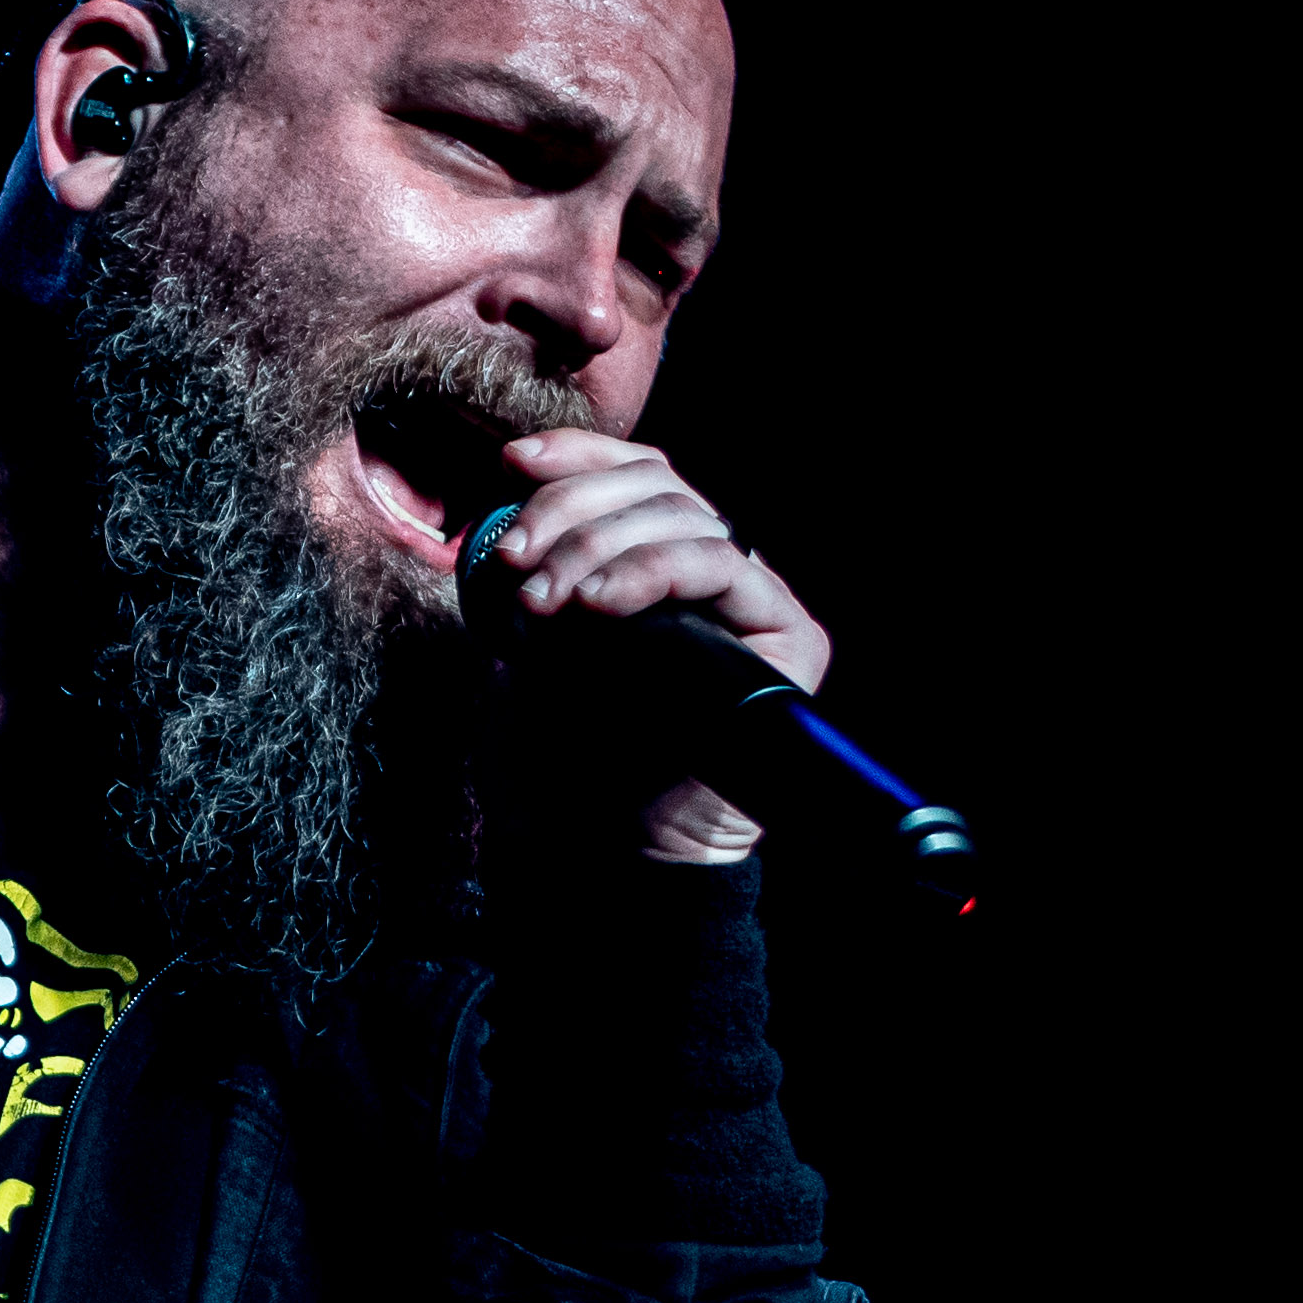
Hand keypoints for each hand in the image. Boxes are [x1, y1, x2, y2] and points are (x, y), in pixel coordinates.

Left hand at [486, 425, 832, 863]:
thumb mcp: (535, 648)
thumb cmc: (572, 757)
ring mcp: (755, 603)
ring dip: (598, 544)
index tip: (513, 462)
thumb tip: (517, 510)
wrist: (612, 846)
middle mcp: (717, 575)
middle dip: (573, 509)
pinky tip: (597, 602)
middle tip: (513, 558)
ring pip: (687, 517)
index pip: (638, 476)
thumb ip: (542, 577)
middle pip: (659, 486)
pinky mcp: (789, 636)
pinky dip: (651, 573)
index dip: (580, 456)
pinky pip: (722, 569)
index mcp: (662, 566)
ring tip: (541, 597)